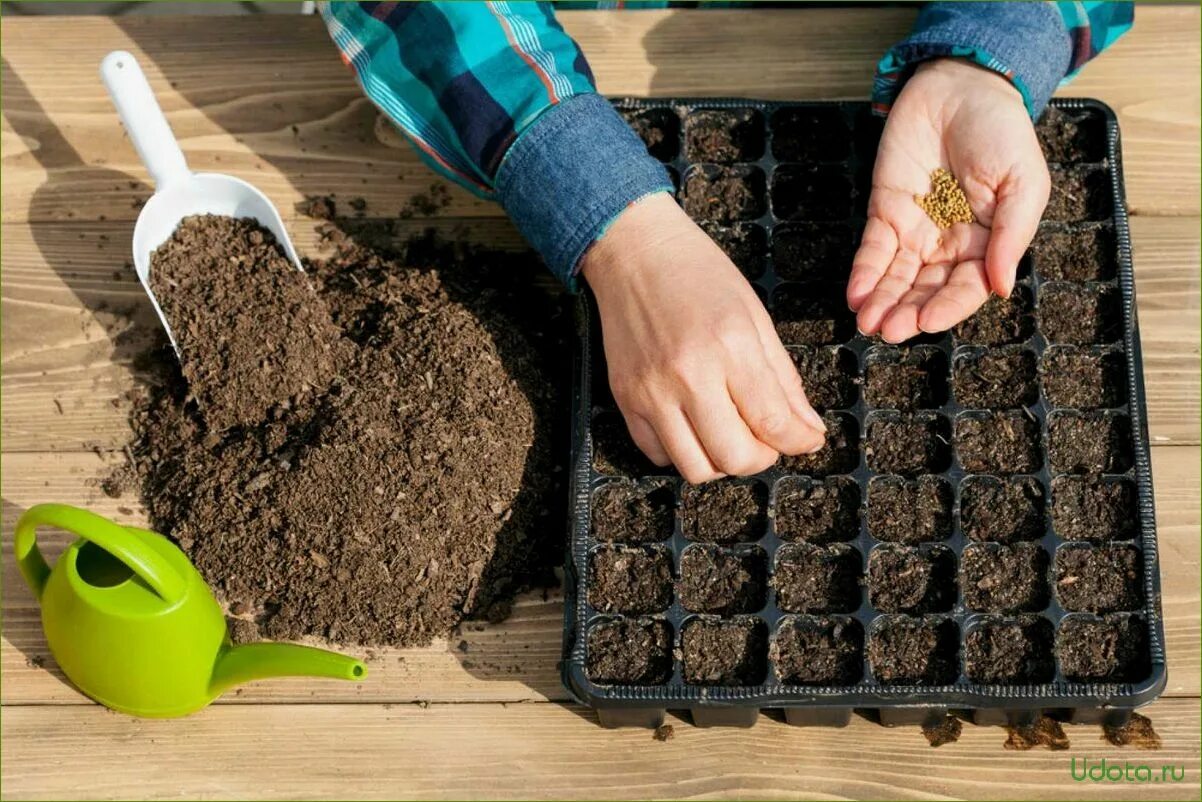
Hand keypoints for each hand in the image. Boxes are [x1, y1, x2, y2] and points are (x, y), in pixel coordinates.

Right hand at [581, 193, 826, 483]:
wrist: (634, 252)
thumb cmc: (699, 274)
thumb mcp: (755, 316)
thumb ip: (782, 378)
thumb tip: (807, 429)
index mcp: (730, 346)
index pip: (772, 422)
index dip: (799, 441)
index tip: (807, 440)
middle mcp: (687, 375)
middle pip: (734, 457)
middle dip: (761, 458)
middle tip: (767, 439)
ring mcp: (650, 392)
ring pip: (695, 468)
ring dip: (721, 462)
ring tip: (729, 434)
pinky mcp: (624, 399)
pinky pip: (657, 455)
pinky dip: (683, 452)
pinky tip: (694, 426)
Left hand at [848, 58, 1049, 342]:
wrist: (961, 86)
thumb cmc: (1002, 131)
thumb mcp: (1023, 182)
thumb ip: (1013, 235)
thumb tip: (1002, 287)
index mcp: (988, 243)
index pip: (966, 287)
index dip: (947, 307)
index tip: (927, 322)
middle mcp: (950, 244)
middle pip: (926, 289)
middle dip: (907, 312)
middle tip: (889, 331)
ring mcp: (916, 230)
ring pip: (897, 277)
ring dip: (882, 301)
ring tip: (868, 322)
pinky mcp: (886, 211)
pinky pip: (873, 250)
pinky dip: (863, 273)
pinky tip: (855, 294)